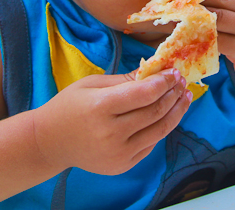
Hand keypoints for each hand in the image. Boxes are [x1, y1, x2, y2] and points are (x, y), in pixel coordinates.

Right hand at [32, 69, 190, 175]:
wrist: (50, 142)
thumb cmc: (69, 107)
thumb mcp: (92, 85)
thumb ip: (125, 80)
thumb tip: (156, 69)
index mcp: (100, 107)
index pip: (144, 94)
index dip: (164, 81)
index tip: (174, 71)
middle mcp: (111, 133)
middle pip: (155, 111)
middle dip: (174, 94)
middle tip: (182, 81)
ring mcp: (118, 153)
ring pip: (159, 130)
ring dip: (177, 112)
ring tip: (184, 97)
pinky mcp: (123, 165)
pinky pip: (151, 144)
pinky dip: (162, 127)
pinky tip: (168, 114)